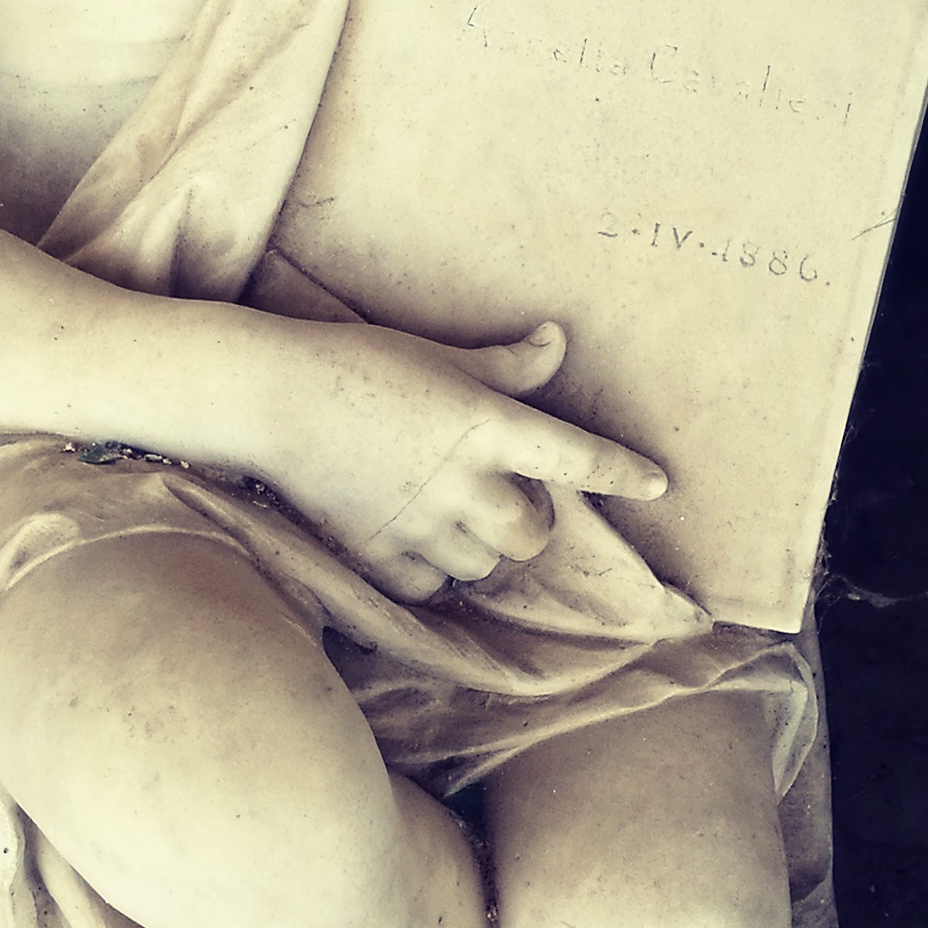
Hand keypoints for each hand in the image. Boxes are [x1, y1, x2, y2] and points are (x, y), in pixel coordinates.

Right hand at [265, 318, 666, 604]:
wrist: (270, 396)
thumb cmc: (358, 361)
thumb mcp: (439, 356)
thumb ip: (506, 364)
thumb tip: (558, 341)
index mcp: (485, 423)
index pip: (575, 456)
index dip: (621, 473)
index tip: (658, 485)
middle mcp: (461, 481)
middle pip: (530, 534)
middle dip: (528, 523)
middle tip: (505, 499)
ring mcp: (418, 521)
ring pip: (481, 565)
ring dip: (480, 549)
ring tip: (452, 519)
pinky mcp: (376, 550)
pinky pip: (426, 586)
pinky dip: (430, 574)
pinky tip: (415, 545)